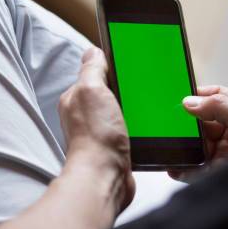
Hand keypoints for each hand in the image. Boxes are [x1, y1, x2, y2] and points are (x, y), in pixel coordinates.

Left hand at [58, 47, 134, 212]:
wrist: (105, 176)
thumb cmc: (97, 136)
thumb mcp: (92, 90)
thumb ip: (92, 68)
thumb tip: (93, 51)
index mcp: (77, 97)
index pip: (96, 72)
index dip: (113, 66)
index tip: (131, 64)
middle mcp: (87, 114)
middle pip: (113, 91)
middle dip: (128, 88)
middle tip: (144, 86)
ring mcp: (102, 131)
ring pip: (124, 110)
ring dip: (136, 107)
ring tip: (150, 105)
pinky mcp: (117, 146)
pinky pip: (132, 128)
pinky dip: (140, 125)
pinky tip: (149, 124)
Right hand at [170, 86, 227, 180]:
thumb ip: (220, 106)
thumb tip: (191, 101)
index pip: (219, 96)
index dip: (200, 95)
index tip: (181, 97)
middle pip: (205, 120)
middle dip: (189, 123)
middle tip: (172, 123)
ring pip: (199, 143)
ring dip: (185, 144)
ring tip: (171, 144)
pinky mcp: (221, 171)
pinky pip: (197, 167)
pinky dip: (184, 167)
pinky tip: (175, 166)